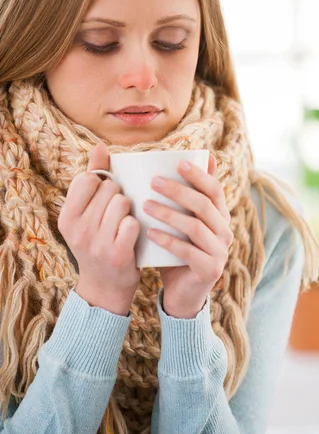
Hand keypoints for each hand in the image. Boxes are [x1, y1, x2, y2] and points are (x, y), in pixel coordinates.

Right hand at [58, 142, 140, 315]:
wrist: (105, 287)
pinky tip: (132, 236)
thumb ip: (93, 177)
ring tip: (123, 224)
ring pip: (123, 203)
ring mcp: (96, 242)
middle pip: (110, 189)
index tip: (105, 197)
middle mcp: (77, 229)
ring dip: (129, 210)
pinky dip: (136, 226)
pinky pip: (133, 222)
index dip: (103, 183)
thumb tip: (101, 146)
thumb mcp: (86, 213)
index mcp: (67, 216)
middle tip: (116, 214)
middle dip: (118, 196)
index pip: (88, 179)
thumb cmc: (98, 240)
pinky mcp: (116, 253)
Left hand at [144, 154, 233, 317]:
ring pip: (196, 227)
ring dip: (169, 214)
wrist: (182, 293)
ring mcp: (220, 252)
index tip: (178, 162)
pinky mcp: (211, 270)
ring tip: (146, 206)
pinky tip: (150, 232)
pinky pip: (188, 252)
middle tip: (153, 182)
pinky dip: (168, 240)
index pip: (214, 189)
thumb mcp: (181, 223)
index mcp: (220, 216)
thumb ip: (183, 199)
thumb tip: (182, 163)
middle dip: (178, 191)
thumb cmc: (178, 251)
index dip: (198, 175)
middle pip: (204, 205)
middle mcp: (225, 232)